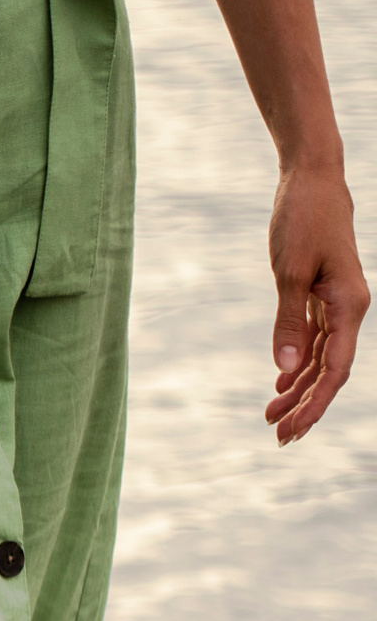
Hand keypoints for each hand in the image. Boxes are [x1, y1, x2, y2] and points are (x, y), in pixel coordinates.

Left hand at [264, 160, 366, 441]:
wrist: (312, 182)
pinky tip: (281, 384)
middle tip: (277, 439)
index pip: (335, 369)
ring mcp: (336, 302)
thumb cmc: (303, 220)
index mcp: (349, 305)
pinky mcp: (321, 295)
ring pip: (319, 357)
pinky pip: (313, 339)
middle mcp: (349, 308)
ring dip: (297, 388)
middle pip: (329, 370)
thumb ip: (289, 321)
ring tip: (271, 418)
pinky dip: (297, 362)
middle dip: (305, 406)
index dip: (313, 403)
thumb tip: (285, 369)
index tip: (289, 430)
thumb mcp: (290, 272)